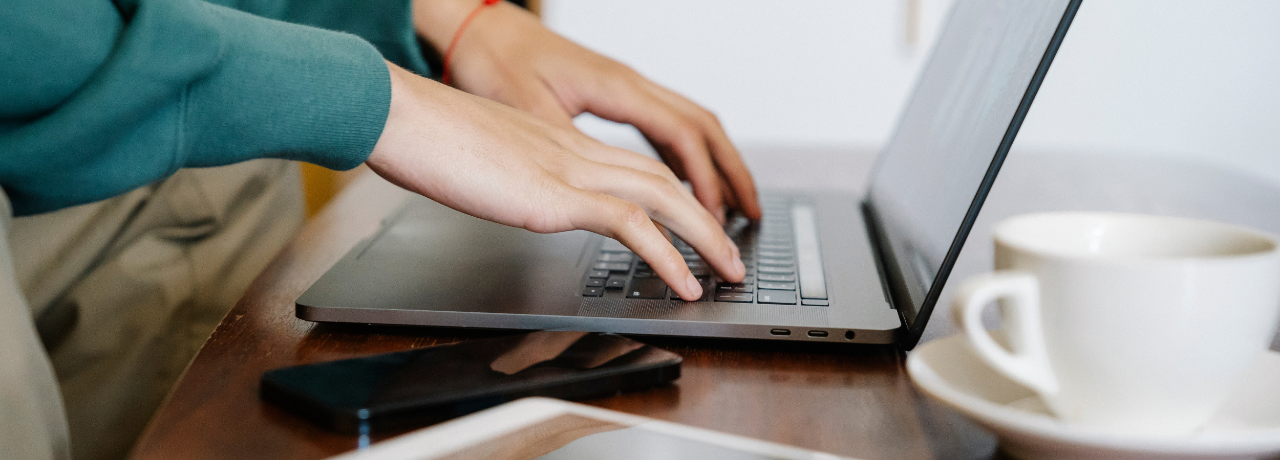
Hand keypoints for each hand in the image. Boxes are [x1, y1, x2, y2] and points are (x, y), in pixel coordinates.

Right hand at [367, 62, 745, 299]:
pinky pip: (631, 226)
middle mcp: (575, 153)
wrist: (399, 115)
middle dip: (706, 219)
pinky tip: (684, 283)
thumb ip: (511, 180)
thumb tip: (516, 198)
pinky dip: (668, 256)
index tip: (693, 226)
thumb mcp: (482, 164)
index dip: (673, 198)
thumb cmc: (426, 140)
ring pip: (663, 198)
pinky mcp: (555, 196)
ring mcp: (569, 170)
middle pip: (663, 181)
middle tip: (731, 255)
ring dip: (704, 238)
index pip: (635, 169)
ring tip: (727, 272)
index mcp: (559, 145)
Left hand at [411, 0, 760, 221]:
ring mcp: (624, 87)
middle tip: (751, 216)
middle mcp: (629, 83)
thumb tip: (597, 190)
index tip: (716, 220)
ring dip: (714, 165)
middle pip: (703, 128)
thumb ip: (565, 148)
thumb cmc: (495, 60)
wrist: (477, 25)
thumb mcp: (525, 109)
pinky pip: (664, 125)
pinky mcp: (611, 94)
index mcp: (617, 88)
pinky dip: (685, 157)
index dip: (705, 182)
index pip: (683, 137)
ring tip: (730, 205)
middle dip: (732, 173)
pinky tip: (682, 182)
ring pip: (689, 124)